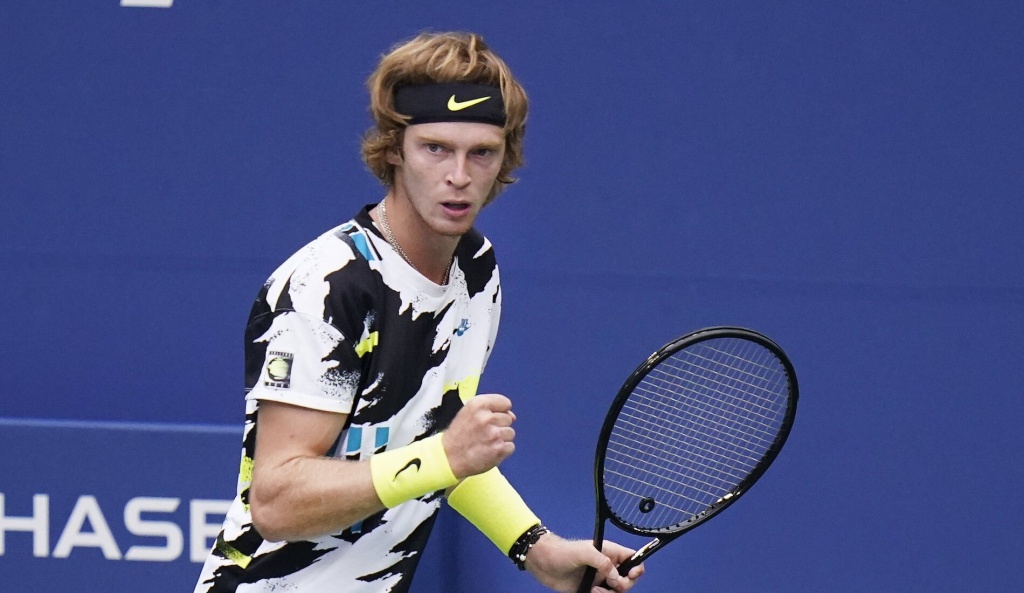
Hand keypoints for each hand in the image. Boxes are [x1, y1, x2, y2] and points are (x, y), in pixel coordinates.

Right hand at [442, 393, 515, 477]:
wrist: (448, 458)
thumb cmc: (459, 433)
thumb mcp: (468, 412)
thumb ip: (490, 408)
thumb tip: (512, 416)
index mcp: (478, 404)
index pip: (505, 403)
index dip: (500, 411)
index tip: (491, 419)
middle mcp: (487, 418)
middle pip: (508, 419)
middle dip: (499, 426)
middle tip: (484, 433)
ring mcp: (494, 434)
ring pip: (511, 433)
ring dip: (501, 439)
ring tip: (486, 443)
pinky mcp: (499, 449)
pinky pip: (511, 447)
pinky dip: (502, 450)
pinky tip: (489, 451)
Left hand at [524, 533, 644, 592]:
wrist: (542, 563)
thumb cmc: (563, 552)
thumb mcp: (584, 552)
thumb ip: (602, 562)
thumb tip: (616, 577)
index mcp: (609, 552)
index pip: (632, 558)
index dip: (636, 567)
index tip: (630, 575)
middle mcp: (606, 566)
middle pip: (627, 578)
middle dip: (623, 584)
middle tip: (612, 585)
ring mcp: (599, 578)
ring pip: (616, 590)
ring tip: (596, 590)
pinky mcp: (590, 589)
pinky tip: (591, 591)